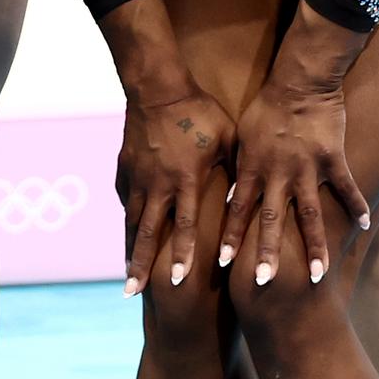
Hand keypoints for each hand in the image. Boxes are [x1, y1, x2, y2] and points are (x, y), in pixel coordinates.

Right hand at [116, 87, 233, 294]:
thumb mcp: (228, 139)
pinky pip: (126, 199)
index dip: (179, 253)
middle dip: (140, 265)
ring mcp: (138, 176)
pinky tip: (128, 237)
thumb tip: (254, 200)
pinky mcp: (125, 167)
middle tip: (132, 293)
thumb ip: (237, 171)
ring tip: (126, 278)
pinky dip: (127, 220)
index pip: (182, 224)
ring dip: (128, 250)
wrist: (158, 85)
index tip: (176, 281)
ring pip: (131, 221)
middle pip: (146, 232)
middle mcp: (158, 183)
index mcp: (186, 178)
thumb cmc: (201, 111)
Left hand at [217, 74, 369, 288]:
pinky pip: (347, 188)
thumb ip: (239, 167)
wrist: (299, 80)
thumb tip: (230, 197)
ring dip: (314, 247)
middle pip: (271, 220)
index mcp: (253, 167)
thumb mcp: (241, 135)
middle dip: (266, 253)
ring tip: (318, 276)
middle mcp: (278, 173)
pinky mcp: (333, 159)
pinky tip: (365, 226)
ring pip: (309, 215)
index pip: (238, 208)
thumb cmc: (265, 107)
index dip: (231, 236)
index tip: (223, 263)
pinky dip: (357, 206)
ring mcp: (307, 169)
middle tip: (264, 282)